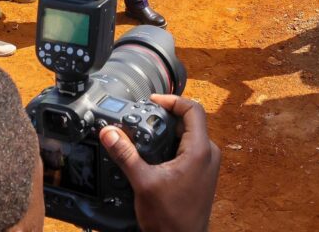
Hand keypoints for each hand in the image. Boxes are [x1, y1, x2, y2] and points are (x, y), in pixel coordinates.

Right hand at [99, 94, 220, 231]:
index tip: (153, 100)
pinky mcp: (203, 175)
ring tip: (148, 132)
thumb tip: (109, 133)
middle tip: (145, 116)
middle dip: (167, 115)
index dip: (173, 99)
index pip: (193, 109)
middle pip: (190, 121)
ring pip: (190, 135)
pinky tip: (156, 152)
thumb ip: (125, 154)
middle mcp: (209, 155)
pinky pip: (191, 149)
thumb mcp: (143, 183)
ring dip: (170, 130)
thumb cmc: (169, 219)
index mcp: (200, 151)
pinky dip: (174, 144)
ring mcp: (207, 165)